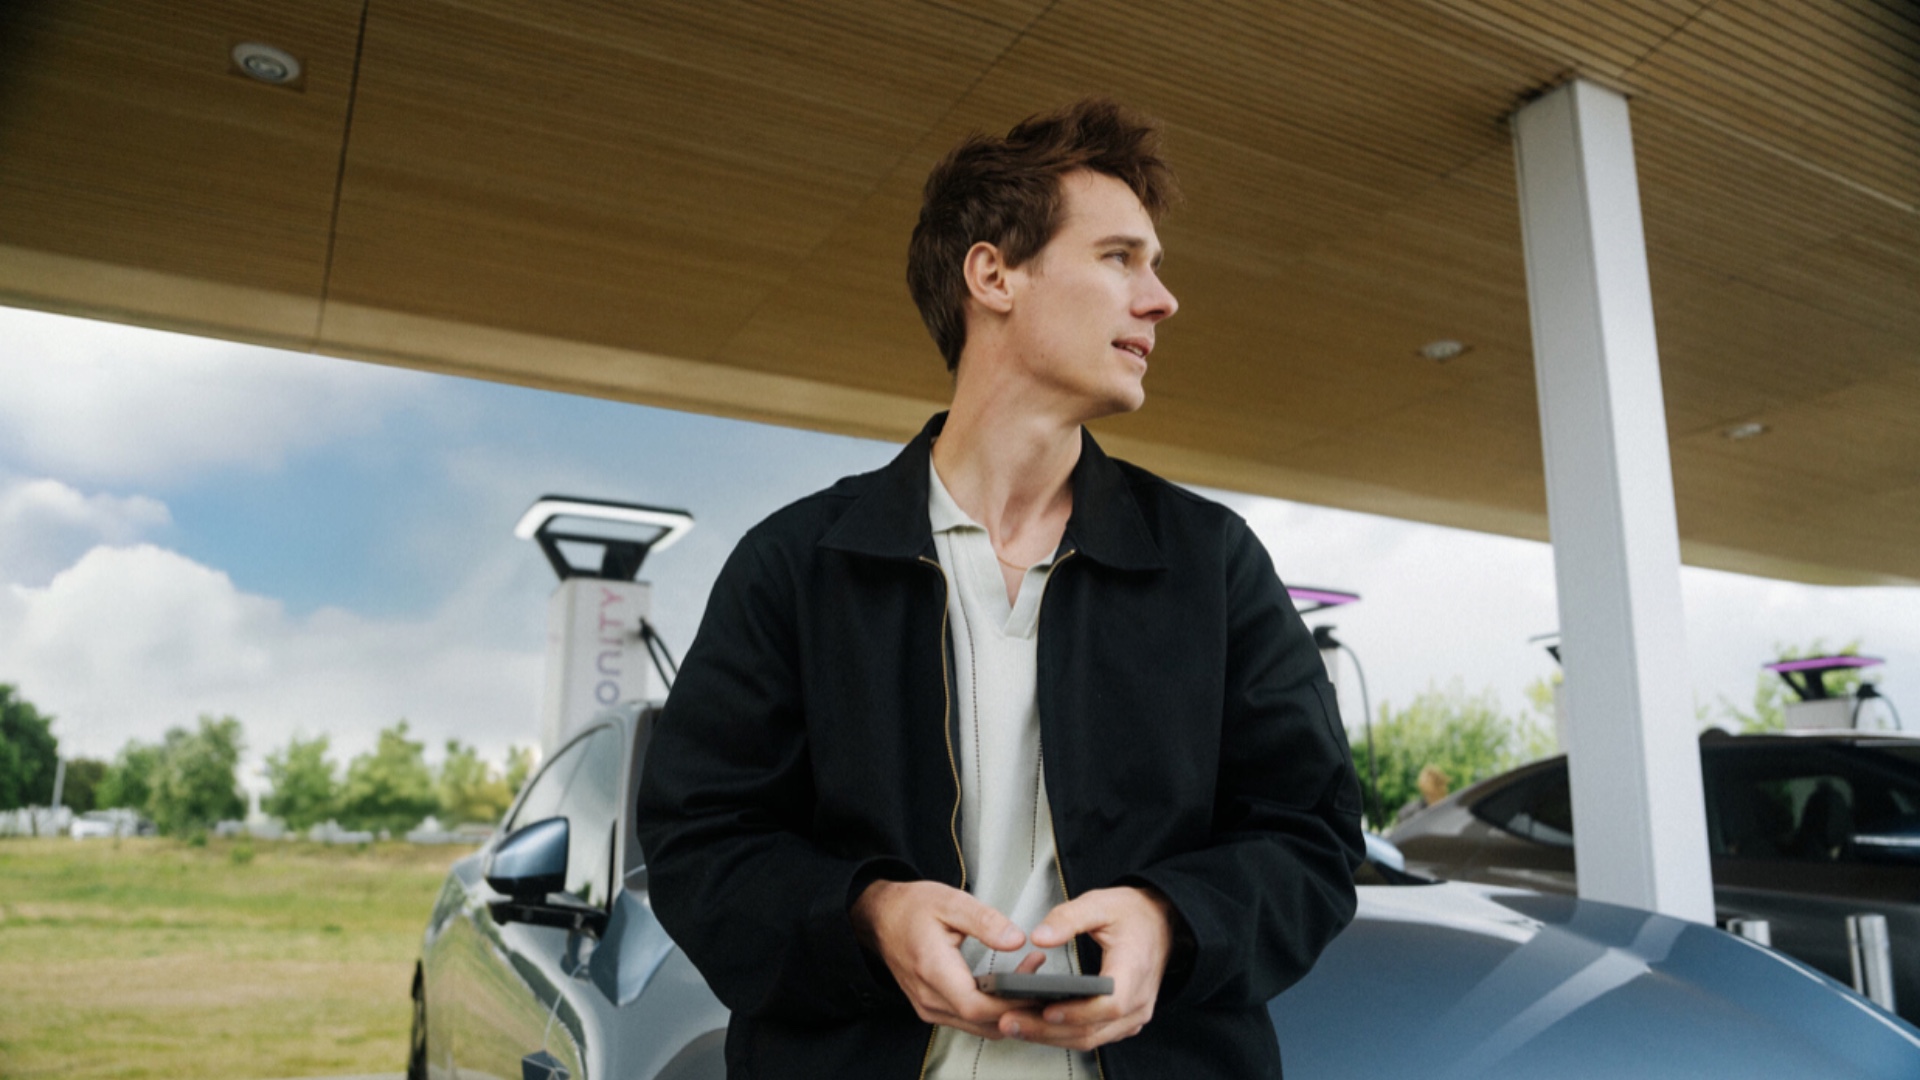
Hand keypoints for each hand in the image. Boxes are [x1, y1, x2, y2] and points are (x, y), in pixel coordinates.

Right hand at [850, 879, 1045, 1038]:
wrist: (880, 918)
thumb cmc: (912, 908)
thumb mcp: (951, 901)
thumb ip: (985, 921)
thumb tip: (1016, 940)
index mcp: (932, 970)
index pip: (976, 1006)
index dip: (1011, 1002)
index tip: (1036, 985)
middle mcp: (928, 997)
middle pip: (982, 1022)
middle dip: (1017, 1006)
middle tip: (1041, 977)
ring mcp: (929, 1007)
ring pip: (979, 1026)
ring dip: (1008, 1009)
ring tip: (1028, 976)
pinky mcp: (933, 1008)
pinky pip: (969, 1020)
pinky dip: (993, 1009)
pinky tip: (1007, 985)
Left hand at [996, 886, 1173, 1050]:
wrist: (1159, 922)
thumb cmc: (1131, 913)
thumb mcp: (1099, 903)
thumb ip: (1067, 918)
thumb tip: (1038, 937)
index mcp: (1134, 969)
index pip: (1110, 1003)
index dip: (1077, 1012)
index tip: (1046, 1010)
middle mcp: (1138, 1000)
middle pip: (1093, 1029)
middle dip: (1048, 1030)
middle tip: (1010, 1022)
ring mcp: (1134, 1014)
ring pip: (1091, 1038)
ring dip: (1052, 1037)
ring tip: (1015, 1026)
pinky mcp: (1125, 1020)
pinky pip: (1095, 1036)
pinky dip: (1065, 1035)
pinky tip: (1037, 1026)